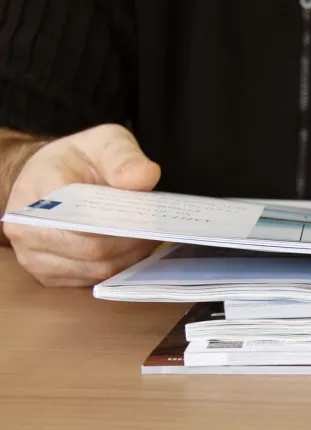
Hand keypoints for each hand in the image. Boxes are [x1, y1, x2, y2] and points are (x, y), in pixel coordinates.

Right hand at [3, 124, 160, 286]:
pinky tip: (133, 249)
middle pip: (92, 251)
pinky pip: (93, 280)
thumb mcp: (102, 142)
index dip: (119, 222)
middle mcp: (27, 230)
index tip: (147, 217)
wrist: (50, 179)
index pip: (81, 219)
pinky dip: (119, 267)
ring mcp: (35, 258)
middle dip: (131, 241)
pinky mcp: (50, 276)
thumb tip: (145, 176)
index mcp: (36, 191)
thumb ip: (123, 156)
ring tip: (148, 237)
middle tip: (157, 229)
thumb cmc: (77, 161)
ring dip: (129, 257)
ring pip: (96, 270)